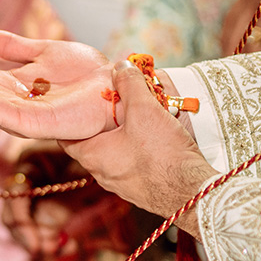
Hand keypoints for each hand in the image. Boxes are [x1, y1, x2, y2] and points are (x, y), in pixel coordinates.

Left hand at [59, 60, 218, 234]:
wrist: (194, 194)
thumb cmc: (163, 154)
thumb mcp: (144, 110)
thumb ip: (130, 85)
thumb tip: (121, 66)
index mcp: (92, 156)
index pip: (66, 136)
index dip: (69, 118)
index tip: (75, 103)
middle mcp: (101, 173)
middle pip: (91, 142)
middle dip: (99, 123)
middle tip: (110, 104)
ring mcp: (121, 184)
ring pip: (113, 153)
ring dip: (120, 135)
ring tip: (134, 116)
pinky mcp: (141, 189)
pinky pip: (131, 163)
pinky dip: (136, 148)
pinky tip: (153, 137)